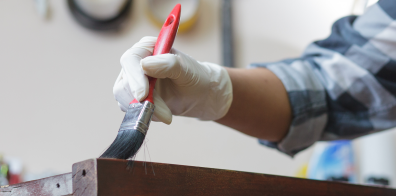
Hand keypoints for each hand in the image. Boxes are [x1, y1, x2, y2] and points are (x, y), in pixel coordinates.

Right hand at [113, 36, 232, 123]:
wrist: (199, 94)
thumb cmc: (194, 77)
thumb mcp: (186, 69)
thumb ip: (168, 64)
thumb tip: (144, 65)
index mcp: (146, 48)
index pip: (130, 60)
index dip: (134, 78)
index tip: (143, 95)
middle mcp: (135, 63)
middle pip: (124, 83)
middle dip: (142, 101)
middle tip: (164, 113)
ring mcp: (132, 81)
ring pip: (124, 99)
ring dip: (145, 110)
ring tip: (167, 114)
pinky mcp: (133, 98)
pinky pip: (131, 109)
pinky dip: (145, 115)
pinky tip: (163, 113)